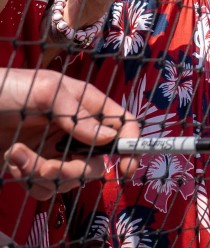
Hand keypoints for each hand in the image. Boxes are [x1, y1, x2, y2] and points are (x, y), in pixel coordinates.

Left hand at [1, 68, 140, 197]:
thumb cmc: (10, 88)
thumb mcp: (49, 92)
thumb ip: (79, 115)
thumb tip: (108, 138)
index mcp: (88, 106)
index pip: (122, 125)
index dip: (131, 145)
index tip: (127, 167)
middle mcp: (76, 131)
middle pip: (95, 162)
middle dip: (72, 170)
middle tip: (47, 167)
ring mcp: (55, 150)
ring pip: (67, 178)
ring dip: (40, 173)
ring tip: (15, 154)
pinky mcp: (34, 166)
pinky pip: (44, 187)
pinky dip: (28, 179)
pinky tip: (12, 158)